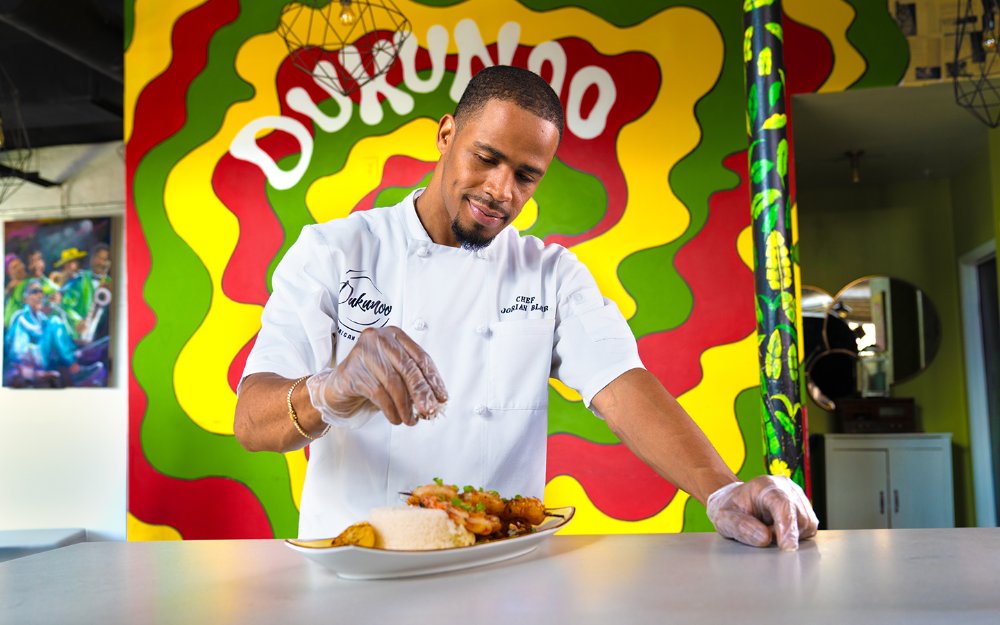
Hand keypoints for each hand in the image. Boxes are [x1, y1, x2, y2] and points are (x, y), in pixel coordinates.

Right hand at [306, 326, 447, 425]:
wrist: (338, 387)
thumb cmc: (371, 378)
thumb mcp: (396, 374)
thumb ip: (414, 381)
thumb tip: (436, 400)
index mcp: (395, 335)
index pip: (421, 357)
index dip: (434, 379)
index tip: (442, 397)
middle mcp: (379, 339)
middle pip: (408, 368)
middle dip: (422, 393)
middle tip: (430, 411)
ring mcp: (364, 353)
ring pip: (393, 383)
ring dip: (405, 406)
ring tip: (410, 420)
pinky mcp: (352, 370)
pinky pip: (379, 394)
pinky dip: (391, 409)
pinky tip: (396, 418)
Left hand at [706, 475, 818, 550]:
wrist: (737, 501)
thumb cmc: (731, 509)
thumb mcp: (724, 518)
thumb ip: (740, 527)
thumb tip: (764, 538)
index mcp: (765, 485)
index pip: (784, 504)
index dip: (787, 527)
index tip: (786, 547)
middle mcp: (786, 488)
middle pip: (798, 517)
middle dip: (783, 534)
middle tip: (761, 534)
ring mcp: (798, 497)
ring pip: (807, 525)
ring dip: (789, 535)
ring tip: (768, 530)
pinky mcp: (804, 509)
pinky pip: (808, 529)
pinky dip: (795, 535)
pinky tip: (778, 531)